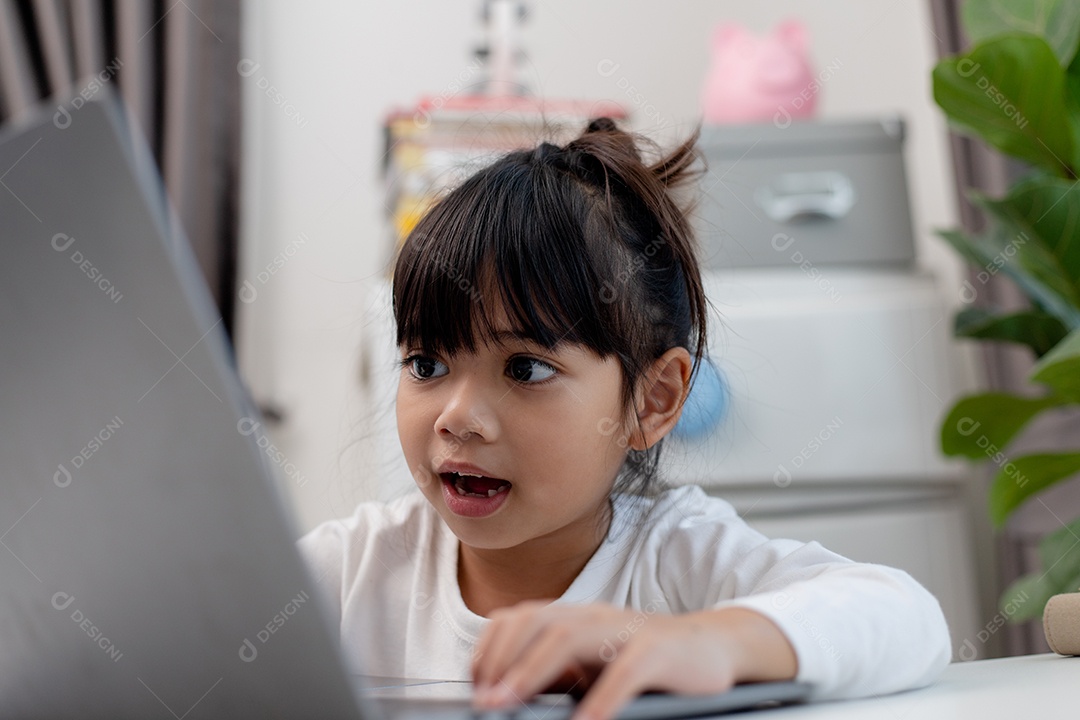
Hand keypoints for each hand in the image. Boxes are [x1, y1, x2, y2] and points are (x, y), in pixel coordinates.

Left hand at [470, 601, 796, 719]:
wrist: (716, 647)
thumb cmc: (648, 661)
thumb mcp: (594, 665)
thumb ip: (557, 672)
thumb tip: (509, 693)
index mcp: (574, 617)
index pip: (518, 618)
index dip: (490, 648)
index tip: (474, 686)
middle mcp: (595, 615)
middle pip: (536, 622)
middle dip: (502, 660)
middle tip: (483, 701)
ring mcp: (626, 629)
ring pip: (569, 636)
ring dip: (532, 671)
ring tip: (508, 704)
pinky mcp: (659, 650)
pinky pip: (624, 671)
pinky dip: (600, 699)